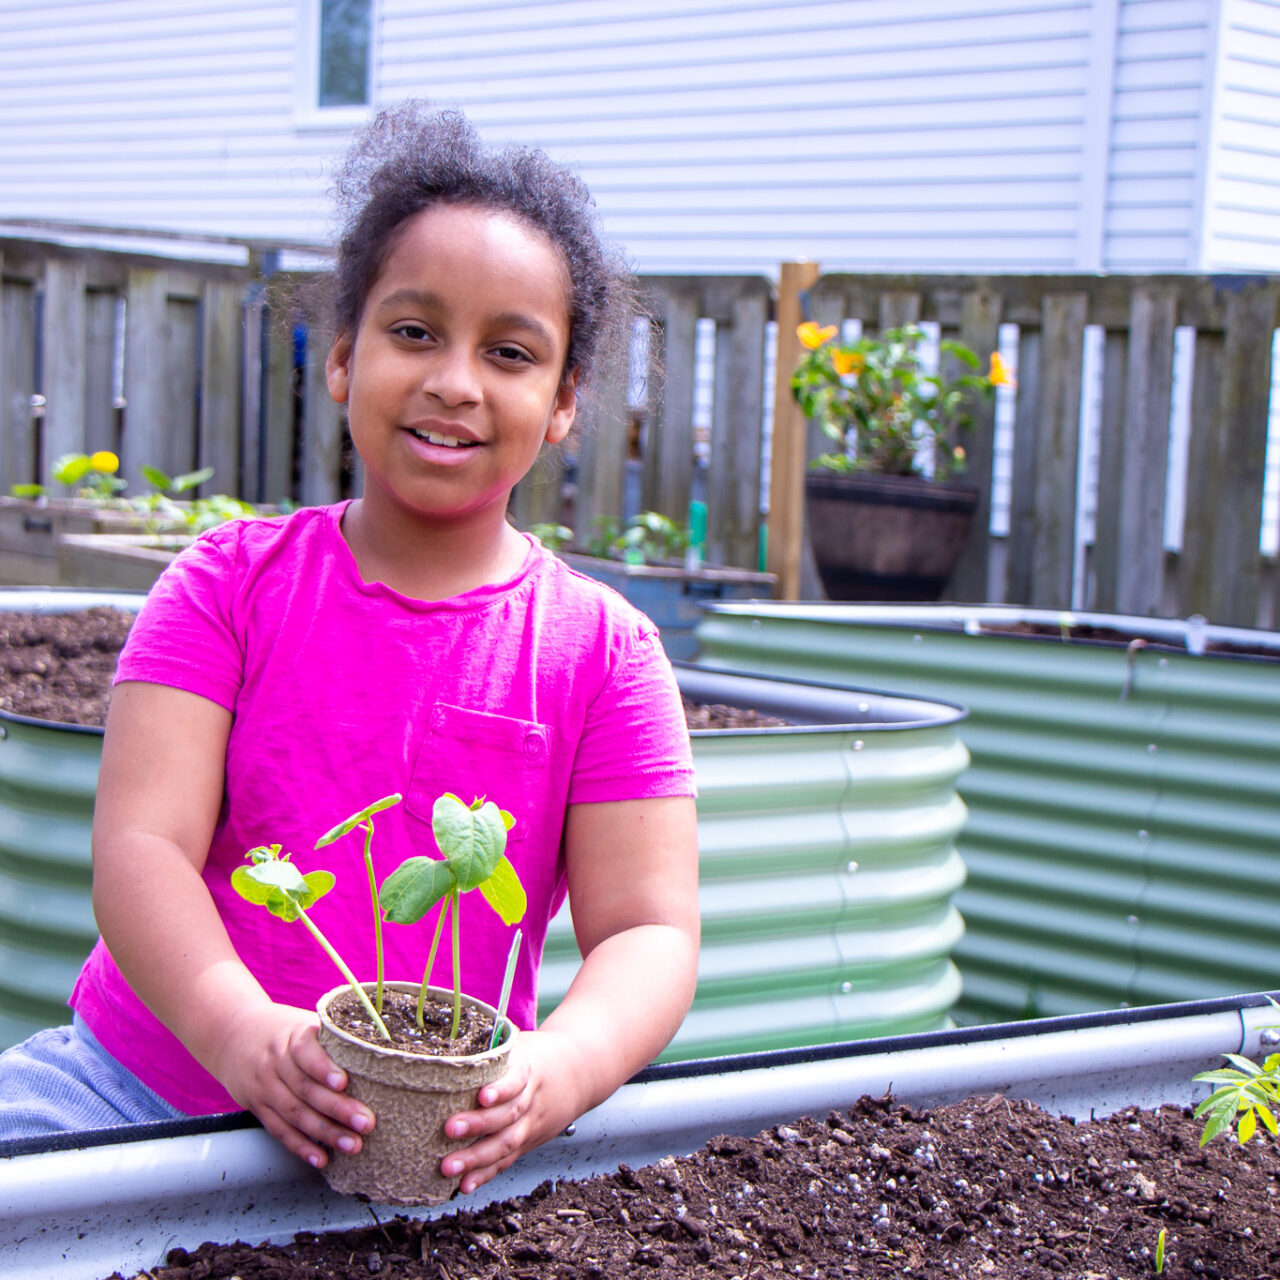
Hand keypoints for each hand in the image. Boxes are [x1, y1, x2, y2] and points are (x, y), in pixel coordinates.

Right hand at [210, 1001, 375, 1169]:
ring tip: (353, 1145)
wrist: (232, 1034)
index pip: (305, 1051)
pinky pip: (279, 1130)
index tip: (344, 1082)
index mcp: (291, 1037)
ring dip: (325, 1134)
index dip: (324, 1068)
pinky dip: (301, 1147)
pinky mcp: (257, 1107)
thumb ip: (332, 1038)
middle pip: (305, 1089)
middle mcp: (275, 1063)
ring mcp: (264, 1087)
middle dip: (337, 1109)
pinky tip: (322, 1159)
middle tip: (367, 1123)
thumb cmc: (284, 1030)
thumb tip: (379, 1048)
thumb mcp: (303, 1023)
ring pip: (294, 1115)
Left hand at [439, 1029, 583, 1193]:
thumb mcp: (521, 1042)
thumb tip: (446, 1047)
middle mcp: (532, 1099)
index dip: (501, 1089)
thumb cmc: (540, 1054)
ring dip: (477, 1158)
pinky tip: (464, 1185)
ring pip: (506, 1143)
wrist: (580, 1071)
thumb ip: (492, 1048)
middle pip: (507, 1116)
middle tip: (449, 1129)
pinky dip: (486, 1174)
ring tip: (447, 1166)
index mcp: (530, 1069)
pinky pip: (507, 1160)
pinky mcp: (528, 1141)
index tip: (482, 1095)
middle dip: (478, 1125)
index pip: (517, 1080)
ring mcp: (531, 1124)